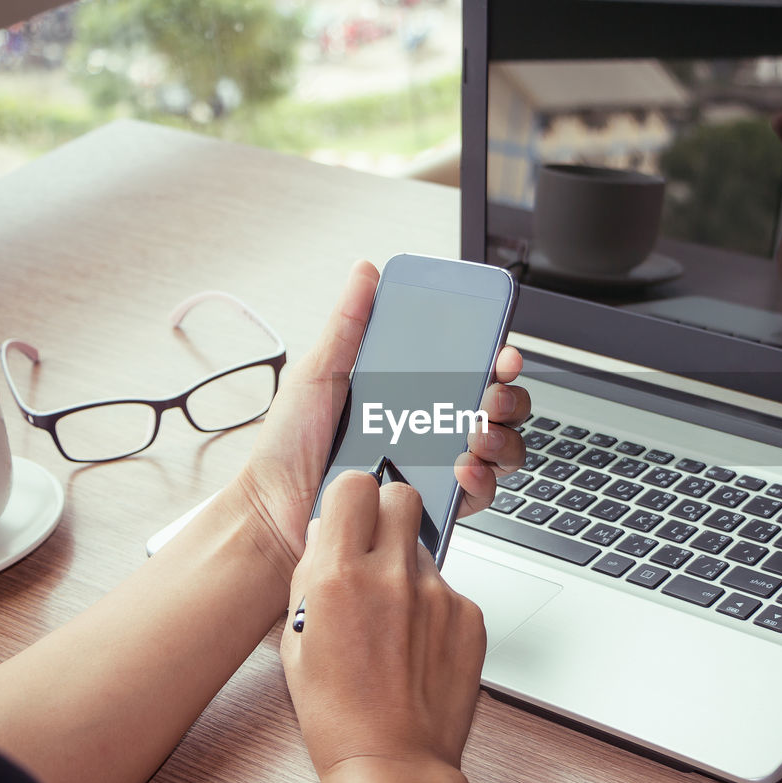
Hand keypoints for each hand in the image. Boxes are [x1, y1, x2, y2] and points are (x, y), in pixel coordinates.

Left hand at [231, 260, 529, 580]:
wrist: (273, 510)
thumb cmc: (289, 448)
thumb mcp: (317, 373)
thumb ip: (349, 324)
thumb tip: (366, 272)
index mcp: (410, 393)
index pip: (471, 369)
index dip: (497, 358)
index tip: (500, 353)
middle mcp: (431, 428)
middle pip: (498, 409)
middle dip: (508, 398)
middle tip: (488, 397)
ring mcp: (436, 469)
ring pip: (501, 451)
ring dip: (502, 439)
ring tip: (476, 434)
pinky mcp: (435, 508)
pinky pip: (480, 494)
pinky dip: (482, 480)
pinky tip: (462, 468)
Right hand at [281, 472, 485, 782]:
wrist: (391, 760)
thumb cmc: (336, 711)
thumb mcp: (296, 637)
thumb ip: (311, 574)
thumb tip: (329, 530)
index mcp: (338, 576)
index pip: (355, 486)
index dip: (353, 496)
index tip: (352, 512)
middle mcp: (392, 576)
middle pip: (403, 496)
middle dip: (390, 511)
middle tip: (379, 545)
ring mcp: (437, 594)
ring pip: (426, 548)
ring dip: (409, 568)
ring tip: (394, 620)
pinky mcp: (470, 615)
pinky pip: (449, 589)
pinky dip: (434, 607)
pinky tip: (417, 644)